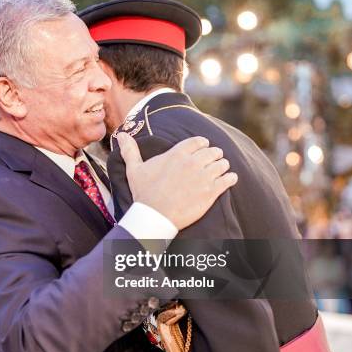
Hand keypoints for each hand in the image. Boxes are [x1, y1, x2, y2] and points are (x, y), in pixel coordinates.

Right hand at [117, 133, 237, 230]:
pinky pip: (229, 179)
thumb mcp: (134, 170)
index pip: (199, 141)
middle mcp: (193, 162)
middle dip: (214, 154)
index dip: (202, 144)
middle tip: (213, 160)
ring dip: (222, 166)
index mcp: (177, 153)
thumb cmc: (144, 193)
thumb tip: (121, 135)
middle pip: (213, 151)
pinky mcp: (211, 192)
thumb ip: (130, 150)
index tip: (203, 148)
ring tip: (221, 169)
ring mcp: (204, 177)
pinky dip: (231, 178)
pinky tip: (230, 179)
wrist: (155, 217)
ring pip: (222, 164)